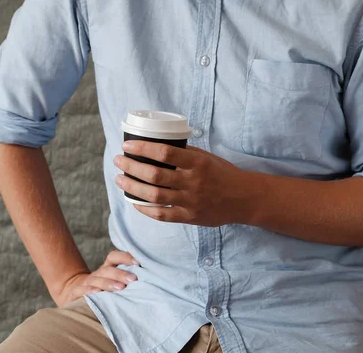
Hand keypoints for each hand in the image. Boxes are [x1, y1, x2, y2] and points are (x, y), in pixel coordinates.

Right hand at [54, 250, 139, 306]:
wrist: (74, 292)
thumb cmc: (103, 290)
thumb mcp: (114, 283)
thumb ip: (127, 280)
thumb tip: (150, 279)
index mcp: (107, 268)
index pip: (114, 257)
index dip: (125, 257)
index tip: (138, 262)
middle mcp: (98, 273)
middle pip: (108, 269)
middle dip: (121, 273)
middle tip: (133, 279)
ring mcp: (87, 282)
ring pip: (97, 279)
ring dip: (109, 283)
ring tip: (121, 288)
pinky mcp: (76, 292)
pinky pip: (82, 290)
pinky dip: (90, 291)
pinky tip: (98, 293)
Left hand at [113, 141, 257, 226]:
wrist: (243, 198)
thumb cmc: (223, 174)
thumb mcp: (207, 158)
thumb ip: (186, 154)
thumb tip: (159, 147)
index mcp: (197, 163)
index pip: (164, 153)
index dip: (142, 149)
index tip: (128, 146)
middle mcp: (193, 182)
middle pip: (154, 175)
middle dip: (131, 167)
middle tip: (119, 161)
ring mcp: (191, 201)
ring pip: (154, 195)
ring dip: (132, 187)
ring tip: (120, 180)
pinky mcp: (190, 217)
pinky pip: (162, 215)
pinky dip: (145, 209)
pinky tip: (134, 202)